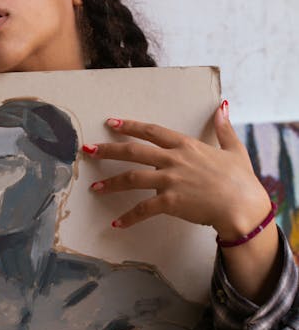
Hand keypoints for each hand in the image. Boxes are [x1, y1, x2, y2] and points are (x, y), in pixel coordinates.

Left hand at [83, 103, 270, 239]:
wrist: (242, 205)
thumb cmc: (240, 179)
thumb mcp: (233, 149)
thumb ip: (224, 127)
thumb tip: (223, 106)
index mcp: (185, 145)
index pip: (151, 131)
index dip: (129, 126)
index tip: (111, 123)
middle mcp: (174, 159)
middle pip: (133, 151)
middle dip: (107, 150)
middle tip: (88, 151)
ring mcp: (170, 180)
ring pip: (132, 178)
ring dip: (110, 183)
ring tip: (94, 188)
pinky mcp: (170, 202)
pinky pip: (143, 209)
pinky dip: (129, 217)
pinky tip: (116, 223)